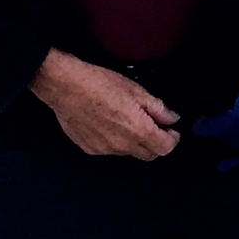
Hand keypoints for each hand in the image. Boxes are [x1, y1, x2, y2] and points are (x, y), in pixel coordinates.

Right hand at [31, 48, 180, 159]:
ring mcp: (105, 150)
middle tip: (155, 126)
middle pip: (149, 155)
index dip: (172, 139)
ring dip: (135, 142)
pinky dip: (116, 141)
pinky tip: (108, 123)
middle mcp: (122, 146)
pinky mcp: (89, 149)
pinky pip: (110, 150)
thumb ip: (158, 108)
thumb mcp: (136, 90)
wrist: (66, 87)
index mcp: (138, 131)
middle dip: (156, 143)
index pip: (165, 148)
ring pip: (128, 152)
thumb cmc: (101, 84)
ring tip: (128, 120)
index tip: (171, 129)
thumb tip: (172, 119)